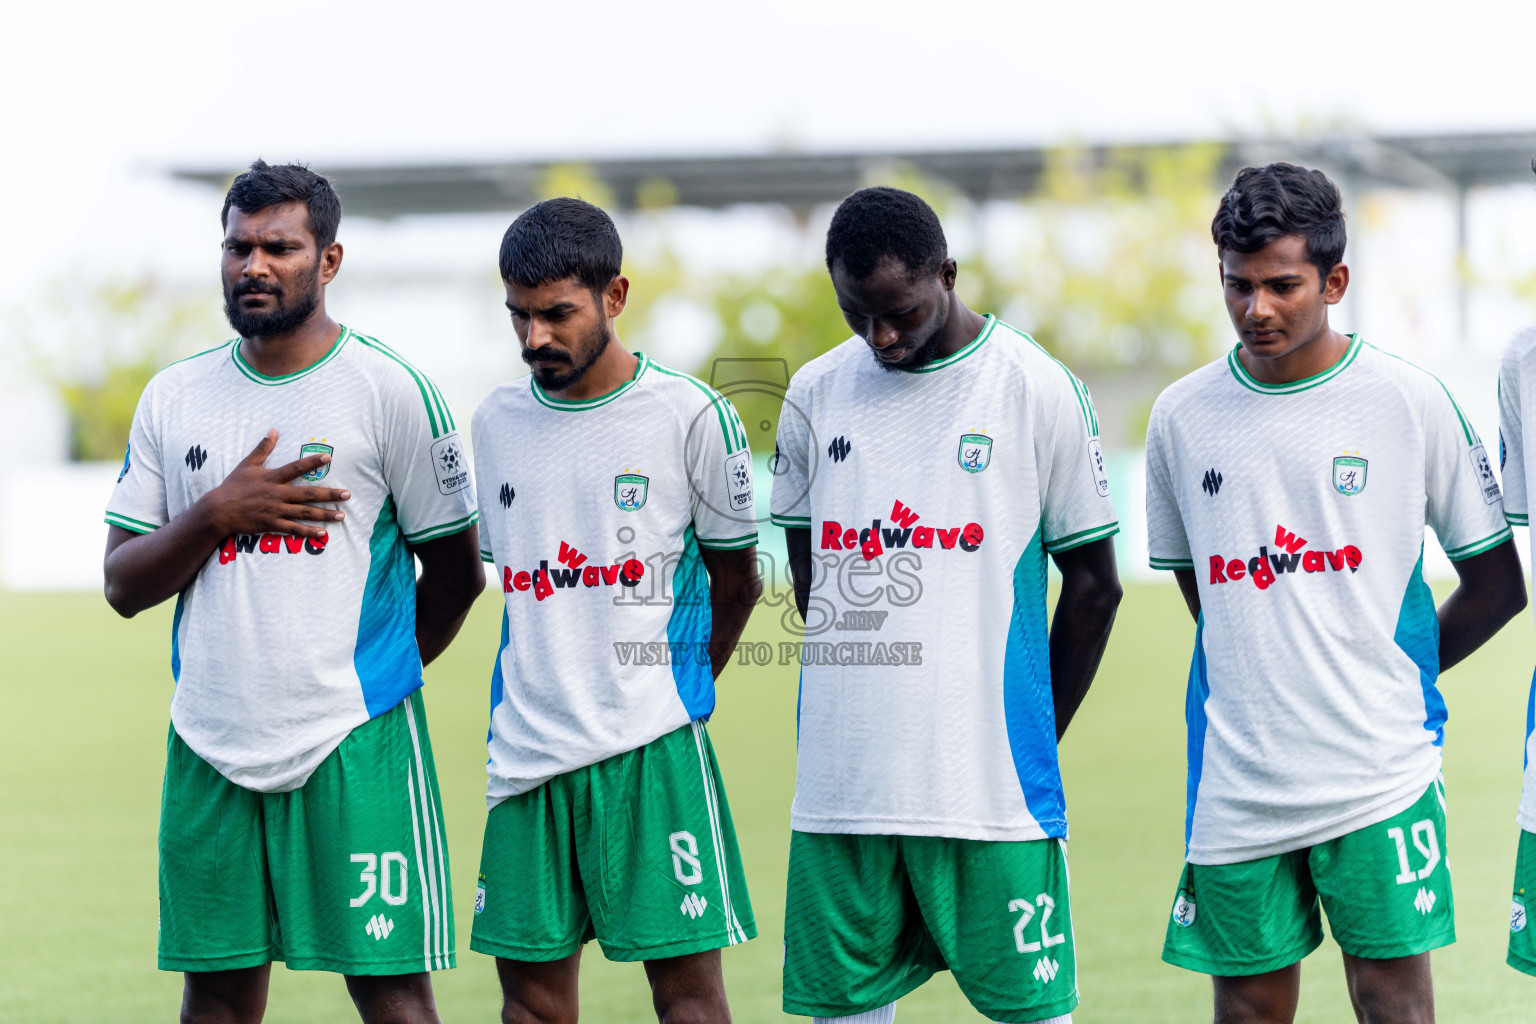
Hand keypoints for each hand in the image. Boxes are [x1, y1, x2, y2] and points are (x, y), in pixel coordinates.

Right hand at [200, 429, 350, 538]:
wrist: (218, 510)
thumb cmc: (233, 486)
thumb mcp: (247, 464)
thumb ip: (263, 448)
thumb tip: (273, 430)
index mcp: (272, 477)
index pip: (296, 467)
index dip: (312, 462)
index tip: (329, 457)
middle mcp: (276, 494)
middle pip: (308, 493)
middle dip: (329, 494)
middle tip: (347, 494)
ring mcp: (275, 510)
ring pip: (304, 513)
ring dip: (324, 514)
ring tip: (341, 515)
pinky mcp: (271, 524)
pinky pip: (293, 529)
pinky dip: (308, 532)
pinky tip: (322, 533)